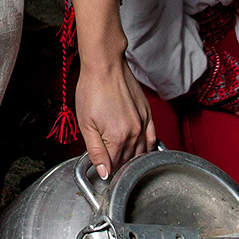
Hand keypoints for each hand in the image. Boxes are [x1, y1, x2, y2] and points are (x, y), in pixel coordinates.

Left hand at [74, 55, 157, 178]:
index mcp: (118, 138)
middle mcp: (135, 133)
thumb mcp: (86, 124)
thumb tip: (104, 173)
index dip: (106, 170)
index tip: (101, 169)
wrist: (105, 65)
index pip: (115, 166)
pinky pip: (152, 138)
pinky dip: (147, 148)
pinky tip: (141, 151)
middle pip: (128, 160)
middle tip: (108, 164)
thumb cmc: (92, 89)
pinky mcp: (148, 114)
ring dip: (132, 158)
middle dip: (118, 165)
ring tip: (122, 159)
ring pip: (141, 152)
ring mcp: (144, 123)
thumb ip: (95, 151)